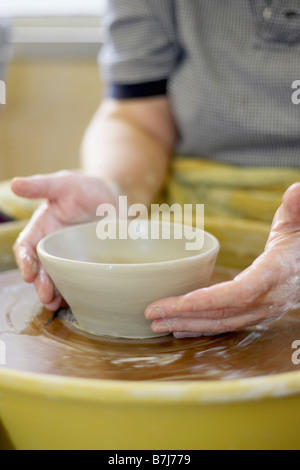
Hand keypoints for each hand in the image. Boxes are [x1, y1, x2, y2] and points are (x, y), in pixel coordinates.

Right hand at [11, 171, 117, 310]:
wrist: (112, 196)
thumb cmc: (84, 188)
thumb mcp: (63, 183)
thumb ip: (41, 185)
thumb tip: (15, 184)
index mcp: (42, 228)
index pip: (27, 247)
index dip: (25, 261)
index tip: (29, 273)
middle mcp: (53, 246)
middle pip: (41, 268)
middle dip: (41, 283)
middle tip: (46, 296)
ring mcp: (71, 256)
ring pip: (58, 278)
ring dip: (54, 292)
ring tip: (56, 304)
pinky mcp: (88, 262)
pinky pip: (79, 279)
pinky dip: (76, 291)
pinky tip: (77, 300)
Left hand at [145, 183, 299, 337]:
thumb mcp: (298, 222)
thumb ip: (297, 207)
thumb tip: (296, 190)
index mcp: (274, 275)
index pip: (237, 294)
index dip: (204, 301)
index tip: (174, 304)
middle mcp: (267, 300)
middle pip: (220, 314)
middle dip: (184, 316)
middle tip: (150, 314)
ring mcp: (261, 312)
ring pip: (220, 324)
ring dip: (187, 325)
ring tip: (156, 324)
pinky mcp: (254, 315)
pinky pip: (224, 325)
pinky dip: (200, 328)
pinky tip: (179, 329)